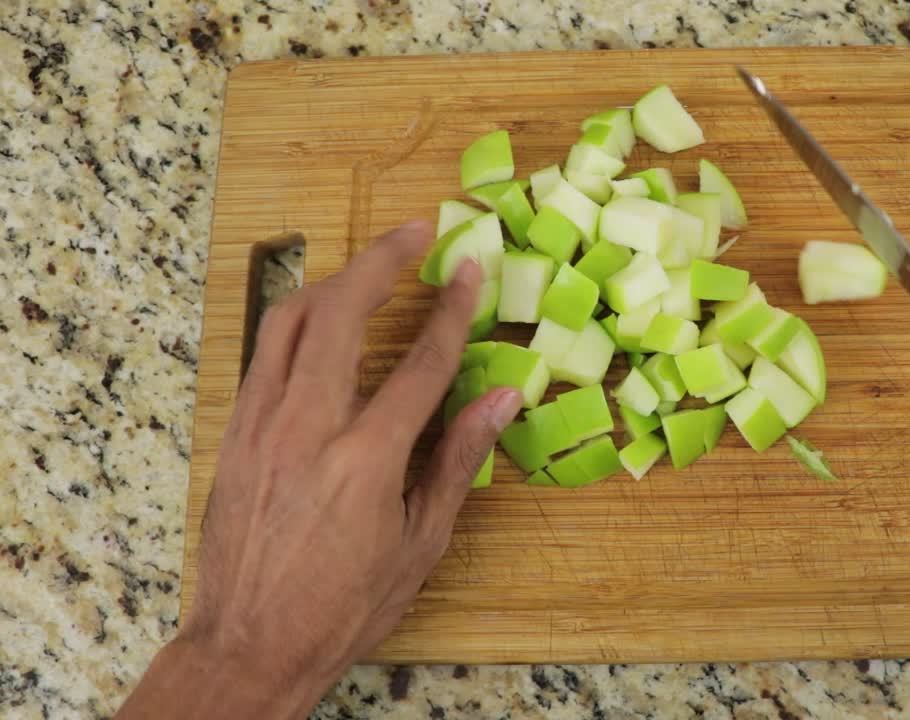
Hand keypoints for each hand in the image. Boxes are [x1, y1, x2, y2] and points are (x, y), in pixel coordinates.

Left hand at [118, 221, 522, 718]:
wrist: (249, 643)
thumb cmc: (343, 605)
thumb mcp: (420, 543)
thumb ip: (458, 461)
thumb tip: (501, 400)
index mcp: (366, 458)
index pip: (422, 361)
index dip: (452, 308)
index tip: (469, 267)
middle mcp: (307, 427)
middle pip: (344, 311)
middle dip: (382, 258)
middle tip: (415, 231)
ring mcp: (261, 424)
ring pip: (291, 319)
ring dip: (334, 279)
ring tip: (368, 265)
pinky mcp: (233, 433)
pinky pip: (264, 354)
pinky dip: (296, 321)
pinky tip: (319, 320)